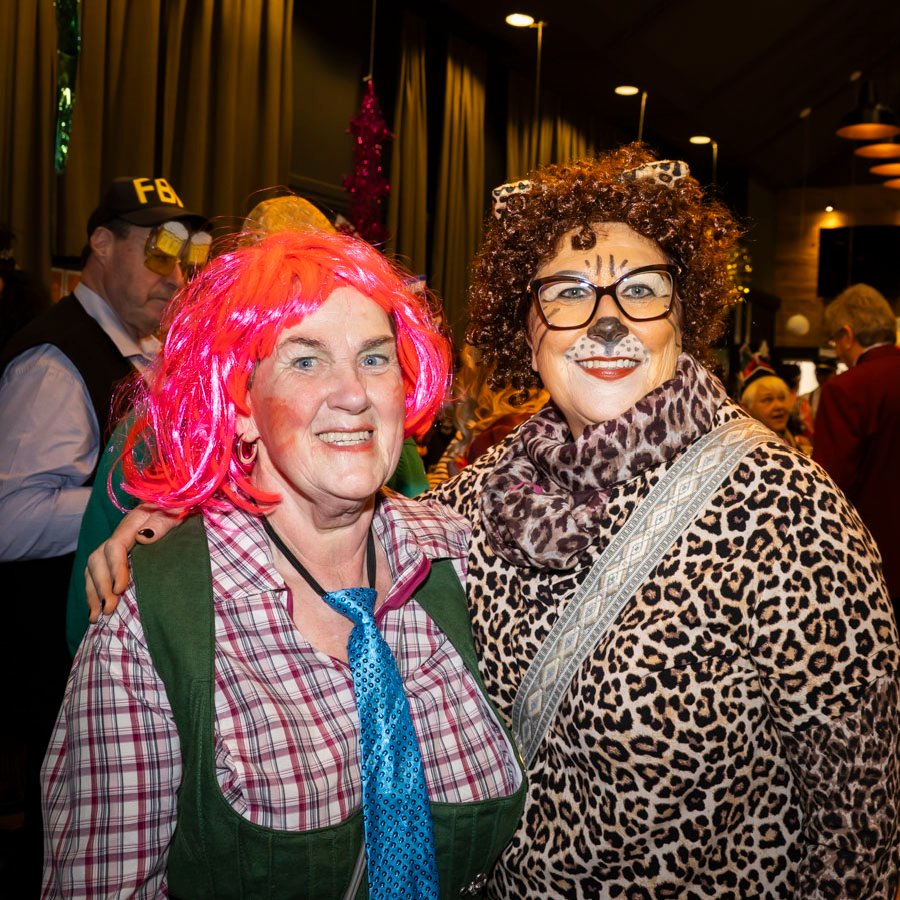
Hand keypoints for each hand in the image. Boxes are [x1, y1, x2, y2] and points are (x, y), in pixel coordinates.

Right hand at [86, 505, 181, 621]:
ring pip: (93, 568)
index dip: (115, 568)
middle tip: (109, 608)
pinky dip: (94, 591)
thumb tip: (143, 537)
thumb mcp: (176, 512)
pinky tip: (96, 609)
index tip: (120, 589)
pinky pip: (98, 573)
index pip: (115, 546)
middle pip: (98, 559)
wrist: (179, 504)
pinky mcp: (117, 556)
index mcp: (133, 523)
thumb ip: (162, 523)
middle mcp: (120, 535)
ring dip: (93, 593)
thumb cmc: (180, 510)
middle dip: (101, 586)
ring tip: (96, 616)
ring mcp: (116, 545)